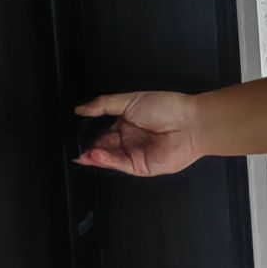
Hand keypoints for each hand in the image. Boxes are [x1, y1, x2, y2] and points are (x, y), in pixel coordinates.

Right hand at [74, 89, 204, 176]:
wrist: (191, 123)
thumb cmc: (165, 107)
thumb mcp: (130, 101)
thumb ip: (104, 105)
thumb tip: (80, 108)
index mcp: (127, 123)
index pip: (103, 133)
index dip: (90, 135)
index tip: (75, 137)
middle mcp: (129, 140)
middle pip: (104, 148)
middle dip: (90, 150)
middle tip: (76, 150)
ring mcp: (135, 154)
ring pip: (110, 158)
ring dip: (96, 157)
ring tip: (84, 154)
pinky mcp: (141, 167)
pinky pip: (120, 165)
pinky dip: (107, 161)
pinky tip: (96, 155)